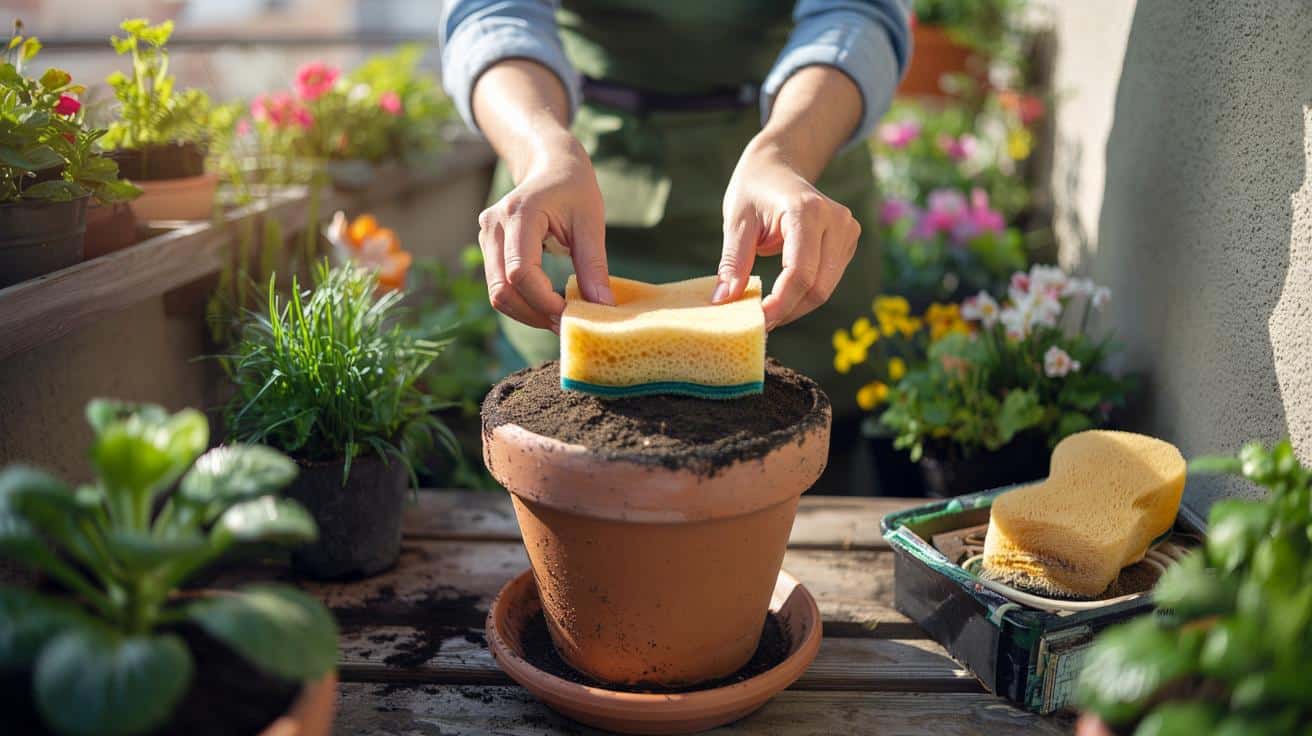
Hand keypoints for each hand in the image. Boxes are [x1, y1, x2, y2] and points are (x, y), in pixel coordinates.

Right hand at [471, 59, 613, 331]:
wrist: (550, 163)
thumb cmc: (574, 187)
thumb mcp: (591, 221)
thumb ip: (594, 266)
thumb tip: (602, 308)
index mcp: (520, 213)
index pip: (521, 272)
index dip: (545, 301)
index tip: (573, 313)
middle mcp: (493, 225)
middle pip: (502, 289)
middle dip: (535, 314)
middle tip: (567, 325)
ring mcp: (486, 236)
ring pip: (497, 293)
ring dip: (527, 313)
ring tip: (560, 317)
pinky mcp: (488, 247)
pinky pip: (499, 285)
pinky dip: (522, 302)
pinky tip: (548, 304)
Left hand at [714, 137, 860, 329]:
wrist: (778, 165)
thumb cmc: (753, 189)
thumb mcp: (736, 221)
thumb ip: (733, 261)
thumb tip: (724, 301)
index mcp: (808, 210)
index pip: (799, 272)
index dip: (780, 303)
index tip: (756, 321)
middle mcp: (836, 220)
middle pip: (817, 286)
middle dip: (787, 311)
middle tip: (757, 324)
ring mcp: (847, 230)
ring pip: (825, 288)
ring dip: (796, 307)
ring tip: (766, 312)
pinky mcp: (848, 241)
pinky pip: (828, 280)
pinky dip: (804, 295)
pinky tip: (781, 296)